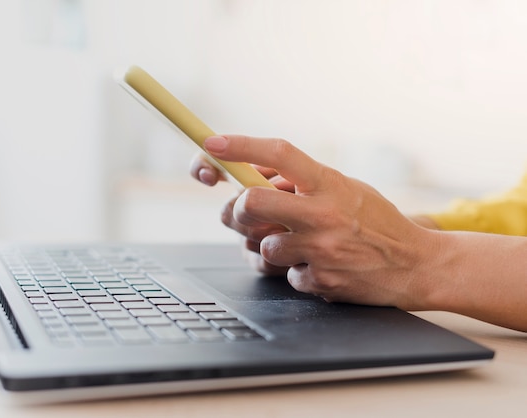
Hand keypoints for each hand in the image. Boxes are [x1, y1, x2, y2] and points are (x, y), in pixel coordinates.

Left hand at [201, 134, 437, 309]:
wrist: (415, 264)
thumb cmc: (375, 222)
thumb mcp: (344, 188)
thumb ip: (303, 183)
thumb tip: (254, 178)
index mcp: (329, 183)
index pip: (279, 153)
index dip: (241, 146)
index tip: (212, 143)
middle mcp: (323, 213)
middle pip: (252, 201)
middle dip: (237, 209)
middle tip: (242, 212)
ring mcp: (321, 248)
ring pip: (262, 245)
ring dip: (271, 246)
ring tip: (298, 244)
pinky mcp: (321, 279)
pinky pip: (285, 274)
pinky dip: (295, 270)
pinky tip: (318, 264)